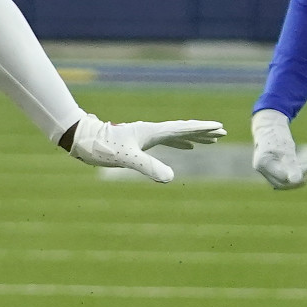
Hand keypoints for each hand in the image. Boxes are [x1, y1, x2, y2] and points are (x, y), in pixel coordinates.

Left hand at [64, 112, 225, 183]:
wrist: (84, 139)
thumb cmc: (104, 147)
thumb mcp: (128, 159)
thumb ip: (149, 168)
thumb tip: (170, 179)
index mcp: (153, 132)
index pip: (183, 128)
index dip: (202, 129)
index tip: (219, 127)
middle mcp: (152, 130)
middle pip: (184, 129)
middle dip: (203, 131)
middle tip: (222, 132)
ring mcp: (147, 135)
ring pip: (177, 134)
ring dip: (194, 137)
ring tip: (210, 140)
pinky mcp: (141, 141)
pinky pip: (167, 140)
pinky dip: (180, 143)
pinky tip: (184, 147)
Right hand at [250, 108, 306, 189]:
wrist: (268, 126)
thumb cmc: (276, 134)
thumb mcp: (285, 147)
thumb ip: (290, 164)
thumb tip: (296, 180)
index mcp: (262, 163)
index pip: (282, 177)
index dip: (298, 175)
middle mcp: (262, 170)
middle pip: (282, 183)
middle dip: (299, 179)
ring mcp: (266, 171)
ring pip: (285, 182)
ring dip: (300, 179)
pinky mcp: (273, 171)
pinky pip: (286, 178)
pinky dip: (297, 176)